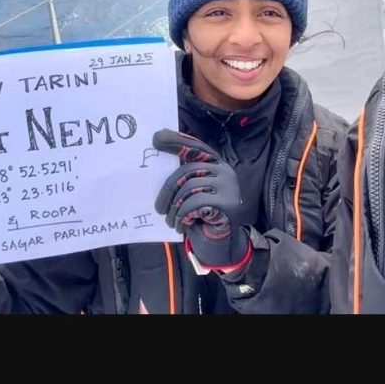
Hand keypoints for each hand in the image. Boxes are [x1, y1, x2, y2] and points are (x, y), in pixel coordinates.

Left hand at [152, 130, 253, 272]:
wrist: (219, 245)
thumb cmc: (201, 217)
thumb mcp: (192, 194)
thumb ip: (184, 178)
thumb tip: (158, 161)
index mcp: (217, 165)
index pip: (195, 148)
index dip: (176, 141)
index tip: (156, 138)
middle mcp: (226, 171)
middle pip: (187, 169)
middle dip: (168, 189)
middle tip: (159, 208)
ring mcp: (229, 186)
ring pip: (188, 187)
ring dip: (175, 207)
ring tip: (172, 220)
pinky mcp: (227, 203)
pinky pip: (193, 202)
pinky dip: (182, 215)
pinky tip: (182, 225)